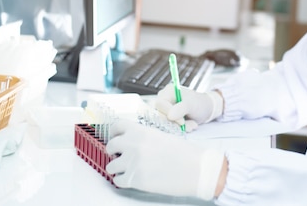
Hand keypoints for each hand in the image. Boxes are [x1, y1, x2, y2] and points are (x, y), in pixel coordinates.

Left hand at [105, 119, 224, 199]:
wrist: (197, 169)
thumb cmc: (185, 153)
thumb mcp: (163, 136)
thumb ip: (144, 137)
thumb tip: (131, 143)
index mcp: (141, 131)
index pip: (116, 126)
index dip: (115, 133)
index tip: (116, 137)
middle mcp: (133, 145)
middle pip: (110, 146)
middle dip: (114, 152)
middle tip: (121, 156)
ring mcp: (132, 163)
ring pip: (111, 166)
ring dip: (117, 168)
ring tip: (128, 169)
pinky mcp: (135, 180)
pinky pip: (118, 181)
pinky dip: (123, 181)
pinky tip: (132, 179)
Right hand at [155, 84, 223, 131]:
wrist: (206, 109)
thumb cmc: (199, 103)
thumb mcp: (191, 104)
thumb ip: (181, 109)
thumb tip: (169, 115)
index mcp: (168, 92)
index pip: (160, 104)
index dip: (169, 113)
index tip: (182, 121)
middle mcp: (165, 100)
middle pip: (162, 115)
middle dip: (177, 123)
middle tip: (191, 125)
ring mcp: (167, 110)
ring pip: (167, 123)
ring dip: (181, 127)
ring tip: (193, 124)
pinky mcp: (170, 118)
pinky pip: (171, 126)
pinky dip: (182, 128)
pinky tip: (190, 125)